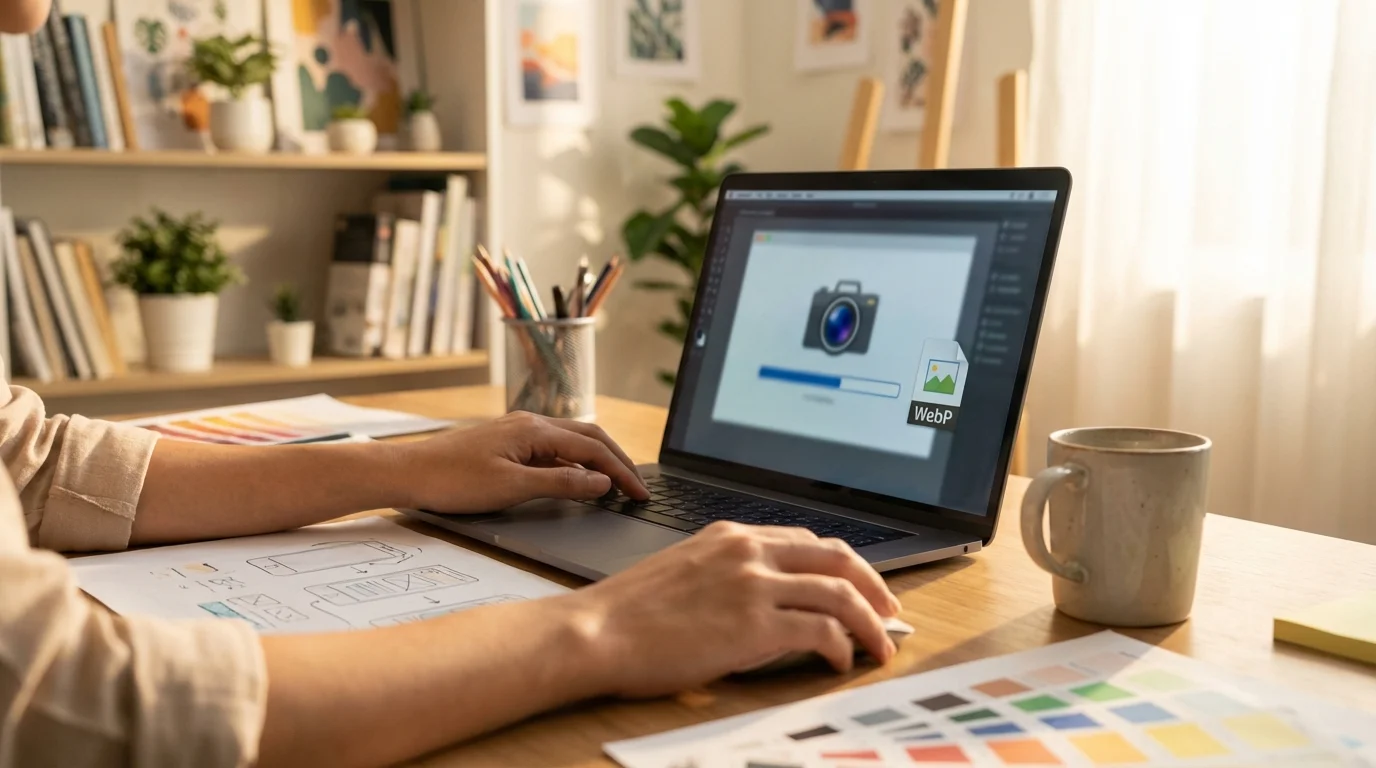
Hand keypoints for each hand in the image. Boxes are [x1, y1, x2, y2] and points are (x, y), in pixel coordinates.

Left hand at [391, 411, 647, 512]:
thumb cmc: (452, 481)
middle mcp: (530, 423)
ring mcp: (518, 431)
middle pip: (589, 437)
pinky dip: (574, 462)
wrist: (407, 473)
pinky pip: (553, 447)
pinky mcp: (507, 442)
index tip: (640, 494)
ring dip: (597, 460)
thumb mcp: (512, 488)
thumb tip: (601, 482)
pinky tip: (576, 479)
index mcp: (535, 430)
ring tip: (616, 483)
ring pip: (571, 440)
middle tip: (637, 487)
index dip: (621, 472)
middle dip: (617, 460)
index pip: (593, 449)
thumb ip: (561, 484)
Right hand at [563, 522, 901, 697]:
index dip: (846, 565)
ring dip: (871, 623)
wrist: (595, 631)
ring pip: (840, 592)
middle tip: (890, 613)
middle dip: (875, 586)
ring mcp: (752, 584)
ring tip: (880, 646)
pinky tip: (839, 661)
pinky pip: (821, 630)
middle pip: (838, 556)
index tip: (862, 587)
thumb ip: (728, 572)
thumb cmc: (627, 612)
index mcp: (731, 535)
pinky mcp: (753, 623)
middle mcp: (748, 551)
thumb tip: (765, 598)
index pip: (809, 540)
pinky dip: (842, 646)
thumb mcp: (684, 570)